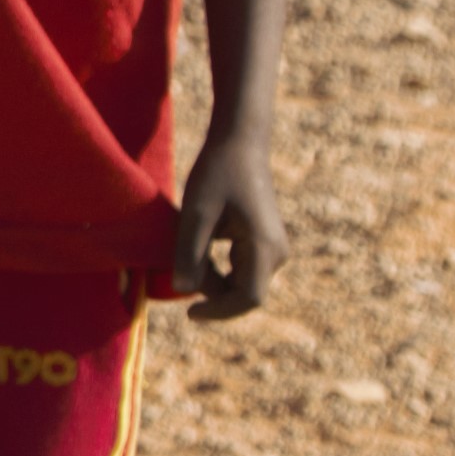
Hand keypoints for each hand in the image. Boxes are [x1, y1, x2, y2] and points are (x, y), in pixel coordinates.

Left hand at [174, 134, 282, 316]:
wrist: (240, 142)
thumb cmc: (217, 172)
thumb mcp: (196, 212)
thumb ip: (190, 252)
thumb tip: (184, 291)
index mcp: (266, 248)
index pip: (248, 299)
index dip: (219, 311)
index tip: (189, 312)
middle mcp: (277, 253)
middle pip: (244, 293)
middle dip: (211, 293)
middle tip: (177, 270)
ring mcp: (273, 248)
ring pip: (241, 282)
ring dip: (212, 279)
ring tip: (184, 252)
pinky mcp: (263, 242)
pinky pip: (240, 268)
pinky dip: (217, 267)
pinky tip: (195, 246)